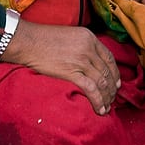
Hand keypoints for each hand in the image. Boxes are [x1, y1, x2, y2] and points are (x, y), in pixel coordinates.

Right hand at [2, 19, 120, 114]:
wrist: (27, 41)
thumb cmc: (43, 39)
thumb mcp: (69, 35)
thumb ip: (82, 45)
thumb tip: (90, 62)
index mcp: (89, 37)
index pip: (109, 58)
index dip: (115, 73)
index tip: (116, 84)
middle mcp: (88, 48)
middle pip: (107, 72)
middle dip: (112, 89)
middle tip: (112, 99)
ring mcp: (81, 60)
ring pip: (102, 82)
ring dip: (107, 97)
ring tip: (106, 108)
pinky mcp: (71, 72)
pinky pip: (91, 89)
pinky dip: (98, 101)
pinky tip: (100, 109)